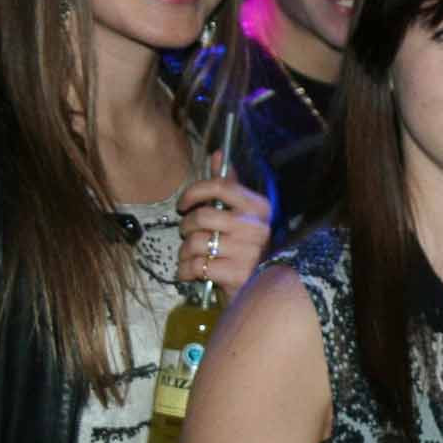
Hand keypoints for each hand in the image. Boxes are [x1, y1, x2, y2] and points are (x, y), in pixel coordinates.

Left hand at [178, 153, 271, 293]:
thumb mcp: (239, 215)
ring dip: (184, 252)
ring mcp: (248, 251)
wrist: (259, 289)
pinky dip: (186, 270)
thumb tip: (218, 153)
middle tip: (189, 235)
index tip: (182, 205)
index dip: (194, 192)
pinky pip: (196, 266)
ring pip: (195, 243)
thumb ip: (228, 185)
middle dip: (186, 228)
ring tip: (191, 257)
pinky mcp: (237, 275)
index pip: (220, 186)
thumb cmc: (243, 248)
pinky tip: (192, 272)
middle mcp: (257, 227)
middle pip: (202, 216)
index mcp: (259, 207)